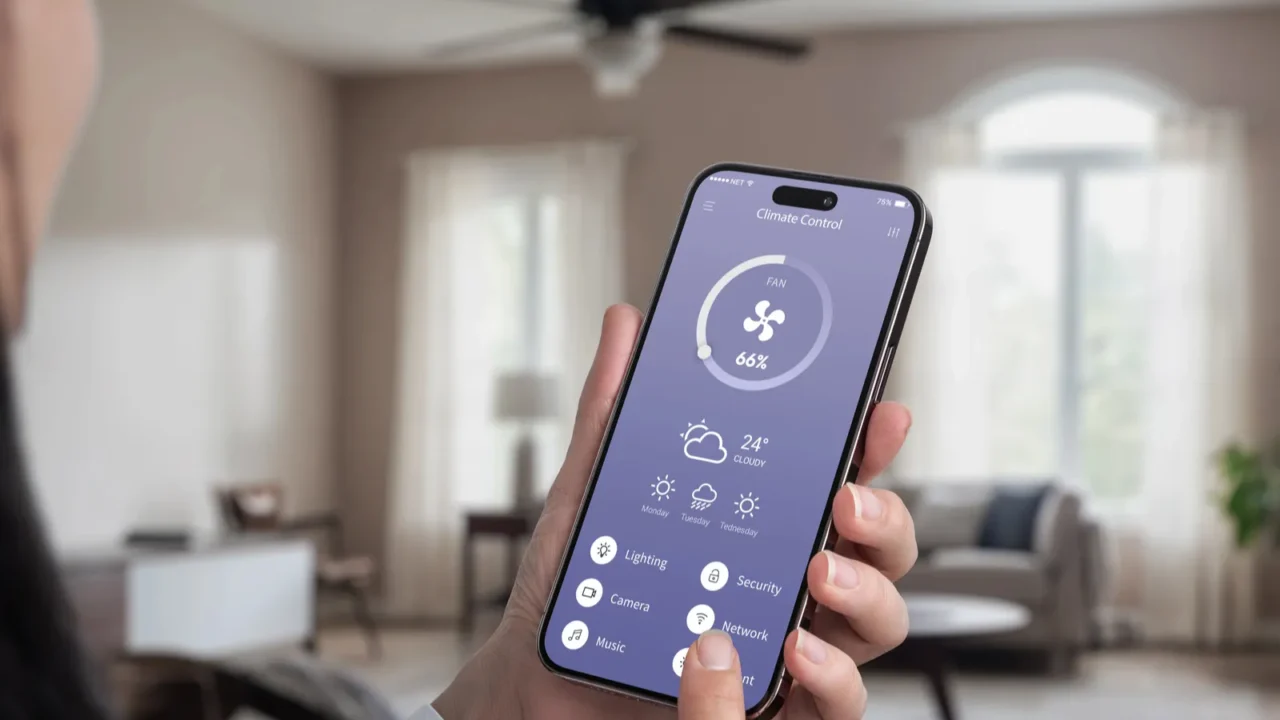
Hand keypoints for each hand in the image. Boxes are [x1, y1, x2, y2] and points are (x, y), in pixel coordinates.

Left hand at [432, 305, 916, 718]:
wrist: (540, 678)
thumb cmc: (577, 591)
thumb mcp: (590, 493)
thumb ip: (614, 413)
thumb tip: (626, 326)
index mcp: (763, 526)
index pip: (839, 481)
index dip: (871, 448)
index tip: (880, 415)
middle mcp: (791, 583)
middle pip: (879, 548)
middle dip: (884, 517)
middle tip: (845, 498)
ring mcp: (793, 644)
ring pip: (879, 619)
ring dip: (865, 591)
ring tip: (818, 571)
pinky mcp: (780, 706)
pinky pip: (840, 701)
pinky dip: (832, 676)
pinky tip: (792, 649)